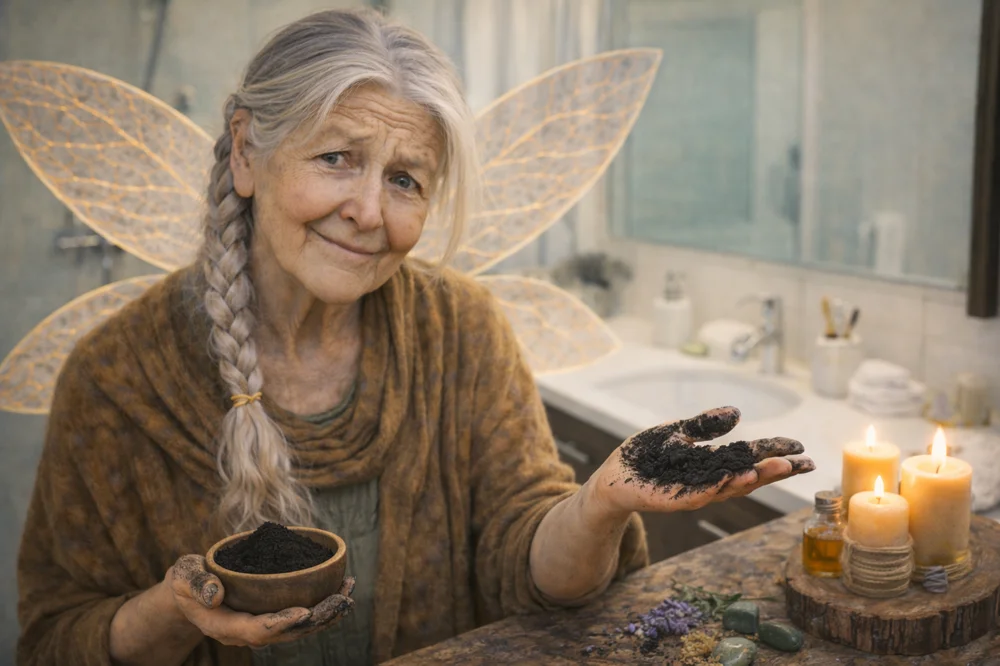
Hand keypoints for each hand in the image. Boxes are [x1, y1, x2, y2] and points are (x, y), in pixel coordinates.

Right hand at [168, 555, 355, 647]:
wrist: (189, 591)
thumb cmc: (187, 580)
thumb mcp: (184, 577)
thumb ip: (196, 584)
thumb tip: (214, 593)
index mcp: (225, 626)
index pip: (257, 630)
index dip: (282, 623)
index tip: (306, 611)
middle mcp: (246, 632)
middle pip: (286, 633)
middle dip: (317, 619)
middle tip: (342, 600)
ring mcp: (260, 626)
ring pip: (298, 628)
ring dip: (326, 614)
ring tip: (348, 595)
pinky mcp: (271, 616)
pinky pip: (300, 618)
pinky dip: (322, 607)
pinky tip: (341, 591)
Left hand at [587, 406, 814, 517]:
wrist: (612, 477)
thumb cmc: (646, 456)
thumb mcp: (678, 433)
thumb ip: (705, 425)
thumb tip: (737, 413)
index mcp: (712, 464)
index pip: (750, 458)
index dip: (774, 453)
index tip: (800, 448)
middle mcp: (708, 481)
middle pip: (748, 476)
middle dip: (776, 470)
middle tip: (803, 463)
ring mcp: (692, 493)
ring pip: (727, 487)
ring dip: (752, 479)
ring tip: (776, 469)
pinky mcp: (670, 500)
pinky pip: (697, 495)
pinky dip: (717, 488)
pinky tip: (734, 480)